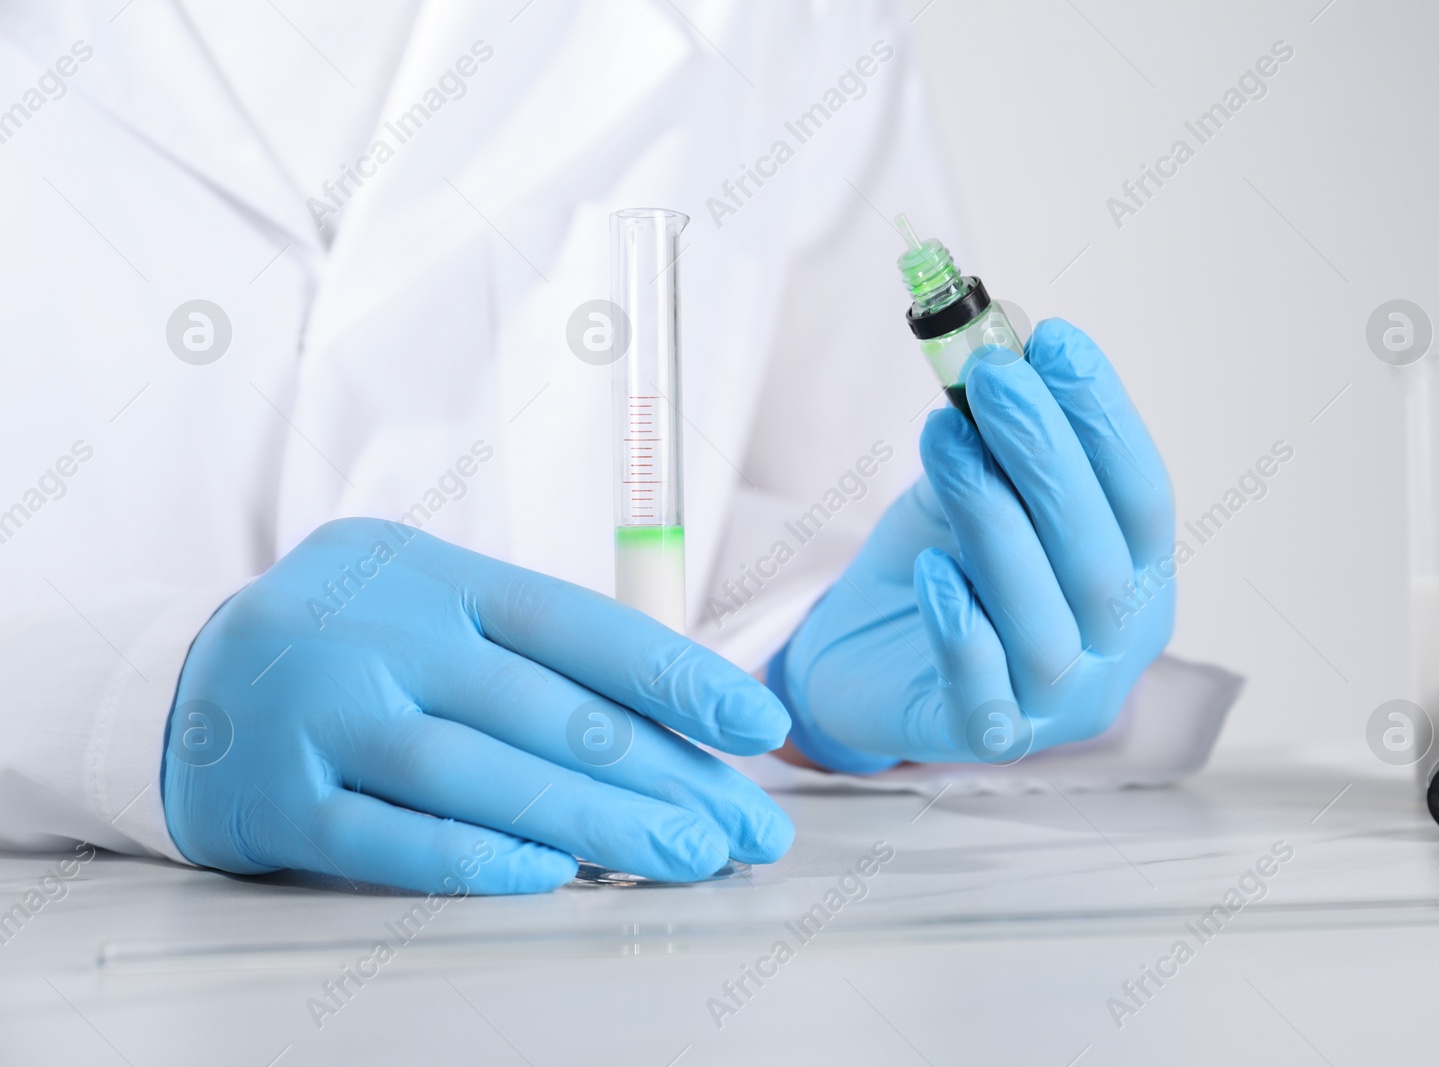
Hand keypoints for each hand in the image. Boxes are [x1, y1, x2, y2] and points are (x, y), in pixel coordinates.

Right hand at [163, 518, 792, 893]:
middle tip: (746, 829)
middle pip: (548, 710)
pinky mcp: (275, 796)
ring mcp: (325, 711)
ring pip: (479, 773)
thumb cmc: (354, 648)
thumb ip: (533, 654)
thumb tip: (679, 726)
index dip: (677, 675)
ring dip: (596, 821)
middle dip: (663, 775)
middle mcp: (386, 632)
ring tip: (685, 859)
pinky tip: (552, 877)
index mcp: (440, 576)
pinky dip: (470, 857)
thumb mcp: (434, 606)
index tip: (757, 727)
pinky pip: (385, 835)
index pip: (581, 624)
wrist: (181, 684)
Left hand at [774, 319, 1173, 769]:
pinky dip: (961, 624)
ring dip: (995, 520)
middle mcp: (1116, 652)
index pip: (1142, 499)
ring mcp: (1056, 705)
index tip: (1057, 341)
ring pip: (1043, 619)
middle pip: (1098, 557)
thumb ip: (995, 442)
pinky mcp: (984, 736)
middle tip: (992, 375)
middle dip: (1047, 455)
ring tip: (944, 438)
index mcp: (1138, 584)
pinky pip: (981, 686)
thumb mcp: (971, 493)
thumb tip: (1005, 352)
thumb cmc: (935, 569)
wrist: (857, 658)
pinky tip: (931, 567)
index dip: (1105, 421)